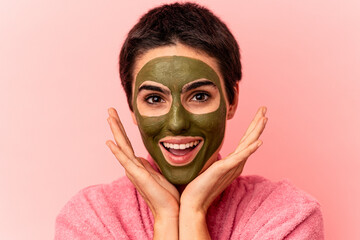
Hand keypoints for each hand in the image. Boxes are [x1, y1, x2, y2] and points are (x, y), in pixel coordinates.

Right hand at [105, 107, 178, 237]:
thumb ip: (149, 165)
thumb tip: (145, 157)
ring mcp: (133, 171)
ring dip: (115, 131)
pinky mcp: (138, 176)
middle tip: (110, 110)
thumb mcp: (158, 173)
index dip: (123, 130)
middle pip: (122, 142)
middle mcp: (133, 167)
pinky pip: (125, 161)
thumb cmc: (166, 194)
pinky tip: (110, 142)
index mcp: (138, 165)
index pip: (128, 144)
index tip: (121, 116)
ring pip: (121, 147)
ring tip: (109, 117)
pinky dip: (117, 152)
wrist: (170, 210)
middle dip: (116, 125)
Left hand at [180, 106, 267, 216]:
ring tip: (264, 118)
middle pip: (250, 139)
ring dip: (256, 131)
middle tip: (264, 108)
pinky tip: (258, 142)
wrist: (193, 202)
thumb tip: (208, 147)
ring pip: (248, 145)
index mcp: (232, 162)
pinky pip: (240, 157)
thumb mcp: (208, 166)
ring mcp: (232, 167)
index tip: (258, 114)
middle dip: (257, 123)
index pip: (245, 141)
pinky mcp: (225, 170)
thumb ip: (213, 158)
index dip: (252, 127)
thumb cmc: (198, 185)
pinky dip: (250, 149)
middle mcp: (236, 164)